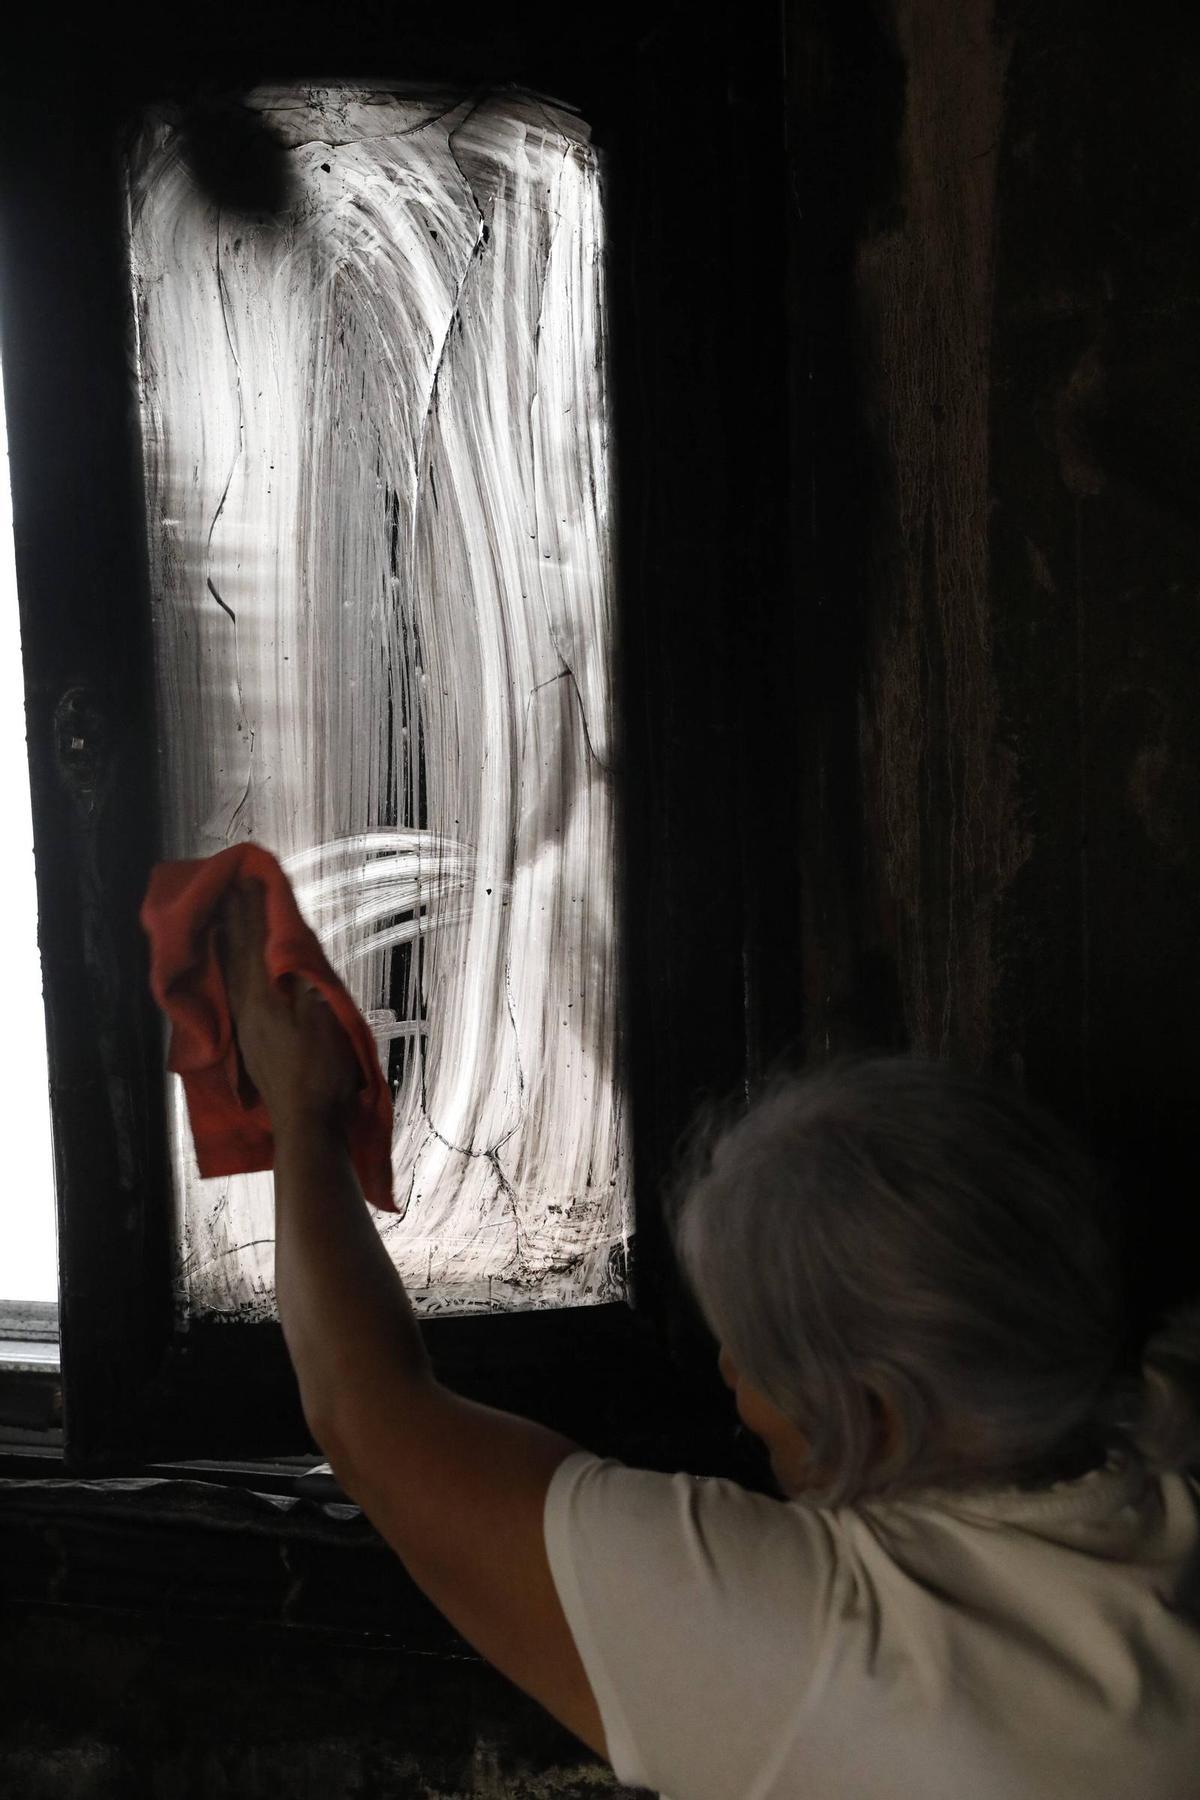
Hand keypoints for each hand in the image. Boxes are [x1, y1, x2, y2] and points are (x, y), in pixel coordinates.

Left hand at [217, 879, 360, 1134]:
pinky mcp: (251, 1044)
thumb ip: (304, 983)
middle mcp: (248, 1008)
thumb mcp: (323, 1020)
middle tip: (227, 889)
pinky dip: (233, 971)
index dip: (252, 912)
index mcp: (265, 998)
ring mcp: (247, 1028)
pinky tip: (233, 974)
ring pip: (232, 974)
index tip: (246, 881)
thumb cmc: (321, 1072)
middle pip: (236, 955)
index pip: (255, 944)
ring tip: (223, 921)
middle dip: (233, 921)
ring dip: (228, 944)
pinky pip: (236, 994)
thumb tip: (288, 951)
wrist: (308, 1125)